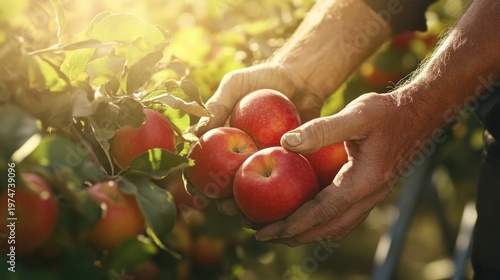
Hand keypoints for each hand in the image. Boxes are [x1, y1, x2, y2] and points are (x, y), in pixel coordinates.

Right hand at [191, 62, 327, 219]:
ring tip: (245, 214)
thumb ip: (217, 104)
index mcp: (223, 139)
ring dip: (245, 206)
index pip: (202, 164)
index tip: (196, 192)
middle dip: (220, 201)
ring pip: (251, 191)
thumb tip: (195, 133)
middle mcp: (240, 154)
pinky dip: (276, 199)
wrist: (302, 78)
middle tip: (224, 206)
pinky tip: (275, 210)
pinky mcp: (287, 163)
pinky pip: (280, 184)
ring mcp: (263, 161)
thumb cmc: (264, 78)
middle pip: (225, 185)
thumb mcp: (236, 84)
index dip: (194, 181)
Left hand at [254, 91, 436, 245]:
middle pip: (326, 229)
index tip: (264, 231)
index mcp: (363, 183)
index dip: (292, 224)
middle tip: (260, 234)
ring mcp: (371, 197)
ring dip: (306, 232)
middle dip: (292, 235)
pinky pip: (341, 218)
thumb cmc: (387, 112)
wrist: (420, 114)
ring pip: (334, 227)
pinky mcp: (369, 191)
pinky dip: (320, 223)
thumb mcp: (356, 114)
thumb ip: (321, 130)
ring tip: (278, 231)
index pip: (322, 213)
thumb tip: (285, 143)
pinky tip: (305, 215)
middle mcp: (368, 197)